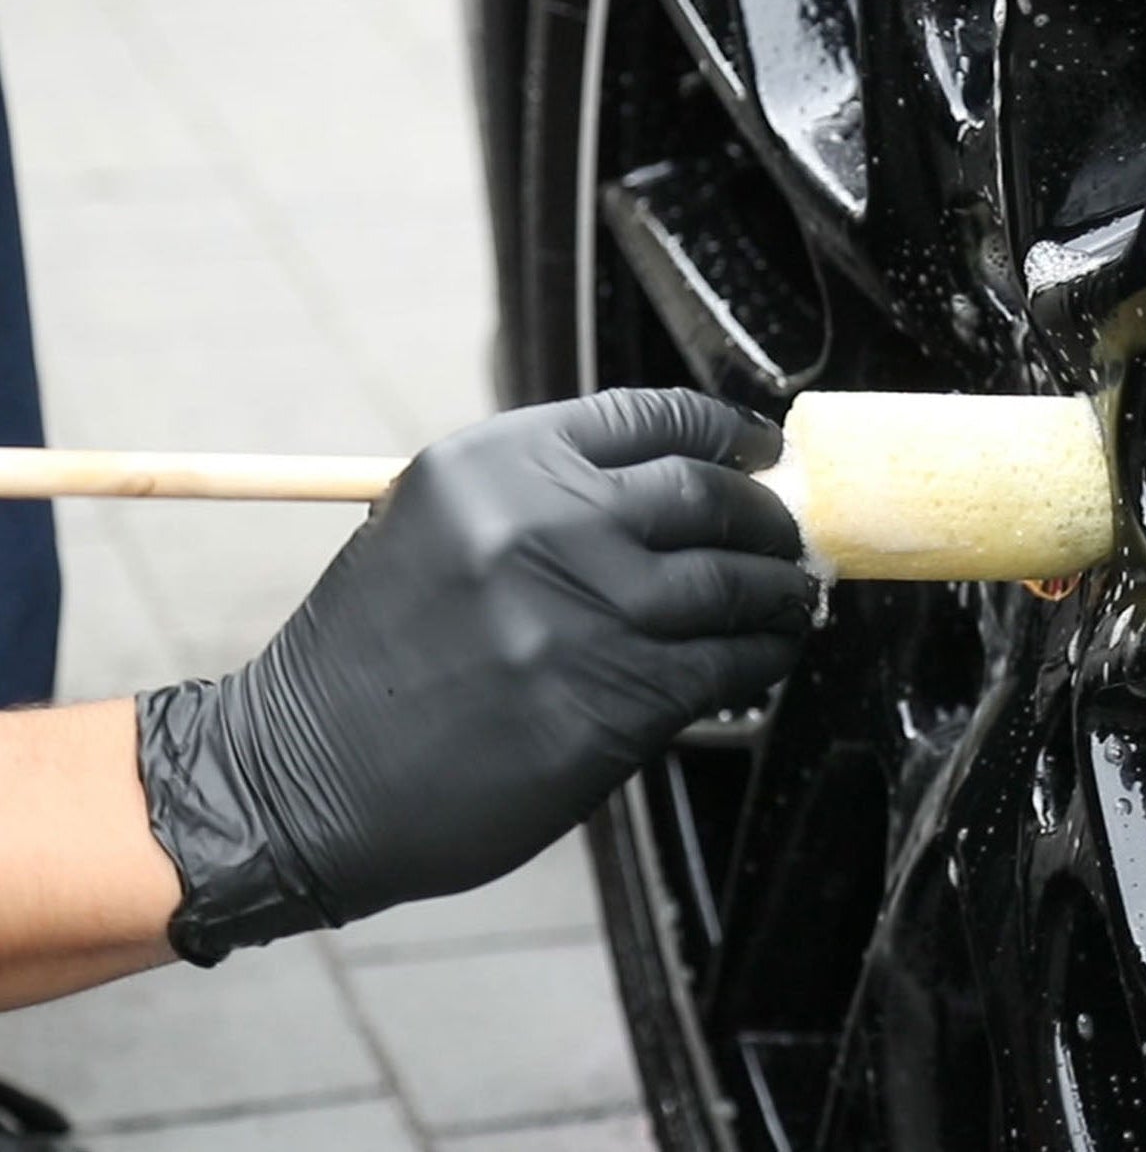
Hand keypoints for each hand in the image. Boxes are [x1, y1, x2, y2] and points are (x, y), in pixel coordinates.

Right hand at [136, 389, 812, 964]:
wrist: (307, 776)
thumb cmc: (370, 652)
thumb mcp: (430, 527)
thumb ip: (536, 496)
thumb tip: (664, 488)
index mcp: (493, 465)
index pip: (648, 417)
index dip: (725, 430)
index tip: (759, 449)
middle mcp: (542, 524)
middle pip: (706, 496)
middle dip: (765, 515)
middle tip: (787, 533)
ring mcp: (581, 615)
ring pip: (730, 584)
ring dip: (779, 590)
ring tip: (791, 596)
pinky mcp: (611, 704)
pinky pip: (722, 666)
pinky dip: (760, 657)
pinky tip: (766, 657)